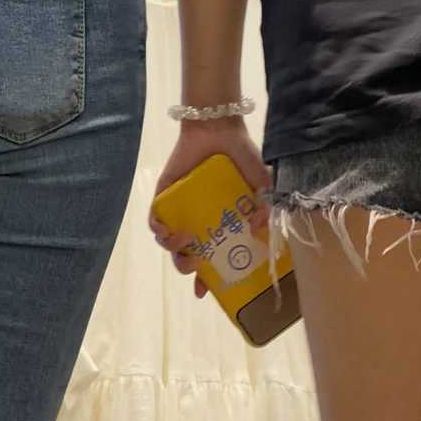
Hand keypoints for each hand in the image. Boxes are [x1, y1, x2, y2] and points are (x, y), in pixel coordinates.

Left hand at [150, 118, 270, 298]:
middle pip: (187, 256)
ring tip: (183, 241)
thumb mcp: (261, 184)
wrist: (218, 127)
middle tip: (195, 265)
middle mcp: (200, 221)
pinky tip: (167, 230)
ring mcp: (181, 210)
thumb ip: (265, 208)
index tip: (206, 292)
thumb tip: (258, 230)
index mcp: (222, 225)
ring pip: (169, 241)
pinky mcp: (164, 196)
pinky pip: (155, 219)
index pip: (213, 260)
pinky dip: (157, 228)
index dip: (209, 280)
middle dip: (187, 267)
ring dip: (172, 249)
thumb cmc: (242, 155)